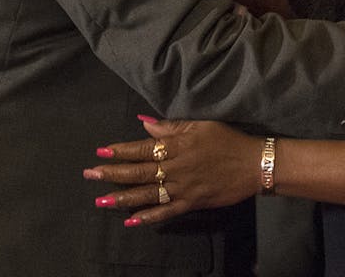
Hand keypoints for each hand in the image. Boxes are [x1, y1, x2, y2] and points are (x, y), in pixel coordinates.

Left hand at [84, 117, 258, 226]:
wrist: (254, 164)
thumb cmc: (227, 140)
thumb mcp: (201, 125)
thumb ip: (171, 127)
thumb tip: (143, 123)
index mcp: (177, 146)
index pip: (142, 148)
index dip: (120, 151)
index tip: (100, 152)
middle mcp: (176, 167)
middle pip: (139, 171)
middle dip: (113, 174)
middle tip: (90, 175)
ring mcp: (183, 187)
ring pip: (147, 194)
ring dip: (122, 198)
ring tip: (101, 200)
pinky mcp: (191, 203)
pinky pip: (166, 212)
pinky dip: (148, 217)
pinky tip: (131, 221)